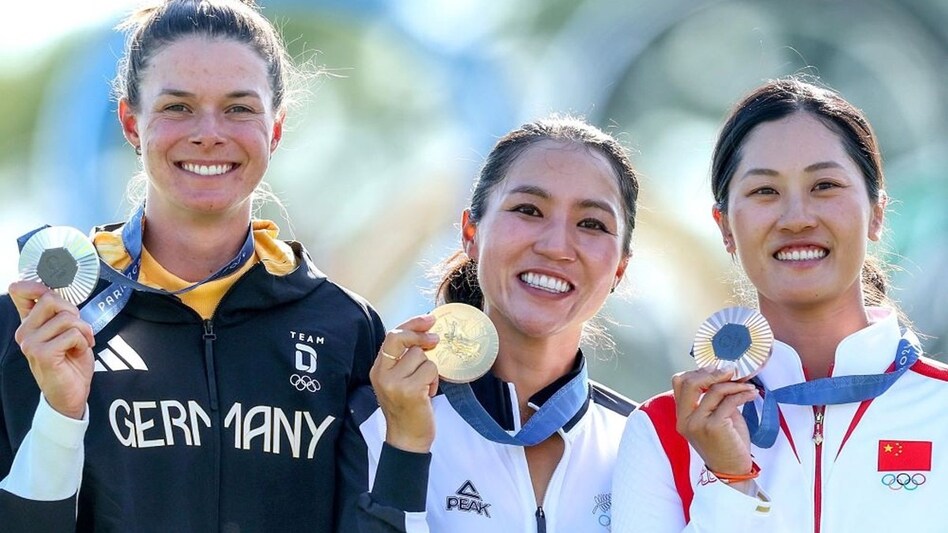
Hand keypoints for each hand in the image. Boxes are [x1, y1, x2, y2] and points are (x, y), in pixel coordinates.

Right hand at [9, 280, 94, 419]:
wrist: (70, 394)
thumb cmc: (70, 363)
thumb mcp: (66, 333)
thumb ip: (61, 314)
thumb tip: (60, 290)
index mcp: (29, 323)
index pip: (22, 292)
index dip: (37, 284)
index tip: (52, 288)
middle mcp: (24, 331)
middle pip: (51, 299)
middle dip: (74, 312)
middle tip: (79, 330)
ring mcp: (30, 343)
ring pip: (67, 318)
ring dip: (83, 331)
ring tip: (81, 344)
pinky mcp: (43, 354)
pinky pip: (72, 334)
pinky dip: (83, 342)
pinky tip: (78, 353)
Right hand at [369, 314, 439, 452]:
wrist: (406, 439)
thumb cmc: (407, 409)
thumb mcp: (398, 381)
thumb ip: (404, 359)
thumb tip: (426, 333)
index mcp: (377, 369)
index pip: (391, 335)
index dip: (412, 324)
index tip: (429, 319)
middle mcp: (382, 374)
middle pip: (402, 338)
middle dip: (421, 336)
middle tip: (435, 339)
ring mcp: (395, 382)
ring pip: (422, 356)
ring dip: (430, 369)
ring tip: (425, 385)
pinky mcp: (410, 391)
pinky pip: (431, 370)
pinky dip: (435, 381)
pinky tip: (428, 394)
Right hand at [672, 368, 758, 478]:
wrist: (732, 471)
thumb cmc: (726, 444)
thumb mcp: (715, 417)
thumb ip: (713, 399)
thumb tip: (725, 375)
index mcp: (682, 416)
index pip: (679, 382)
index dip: (698, 372)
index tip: (718, 371)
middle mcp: (685, 419)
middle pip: (690, 382)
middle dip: (713, 372)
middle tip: (731, 371)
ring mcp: (697, 423)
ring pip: (713, 390)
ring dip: (735, 384)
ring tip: (748, 386)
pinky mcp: (713, 427)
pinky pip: (728, 401)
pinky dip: (742, 394)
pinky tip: (751, 394)